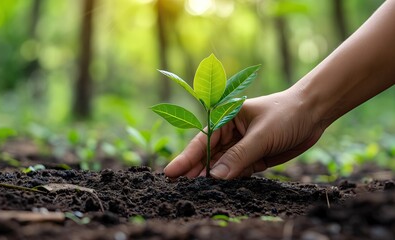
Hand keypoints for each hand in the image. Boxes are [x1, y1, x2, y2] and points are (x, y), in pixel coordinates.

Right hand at [164, 89, 325, 178]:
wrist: (313, 113)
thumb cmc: (286, 114)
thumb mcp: (261, 135)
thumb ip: (239, 156)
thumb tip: (216, 177)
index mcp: (226, 117)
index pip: (202, 140)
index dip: (186, 157)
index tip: (171, 173)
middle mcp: (230, 132)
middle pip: (208, 155)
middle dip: (196, 170)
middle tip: (180, 188)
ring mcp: (241, 146)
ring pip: (221, 165)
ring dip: (212, 178)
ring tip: (197, 192)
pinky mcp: (252, 157)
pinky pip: (237, 171)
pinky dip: (230, 180)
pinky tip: (220, 190)